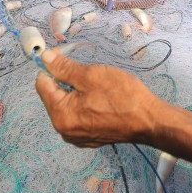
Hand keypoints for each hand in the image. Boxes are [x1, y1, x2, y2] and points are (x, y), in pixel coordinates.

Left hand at [35, 48, 159, 146]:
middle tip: (85, 70)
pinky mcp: (89, 138)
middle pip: (53, 96)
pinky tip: (99, 99)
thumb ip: (64, 67)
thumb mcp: (91, 75)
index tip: (64, 55)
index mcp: (60, 116)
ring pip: (66, 105)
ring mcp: (77, 137)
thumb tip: (44, 57)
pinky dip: (83, 104)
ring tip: (95, 85)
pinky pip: (77, 116)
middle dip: (64, 80)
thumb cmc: (122, 96)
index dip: (50, 66)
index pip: (42, 85)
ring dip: (75, 91)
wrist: (149, 120)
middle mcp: (64, 130)